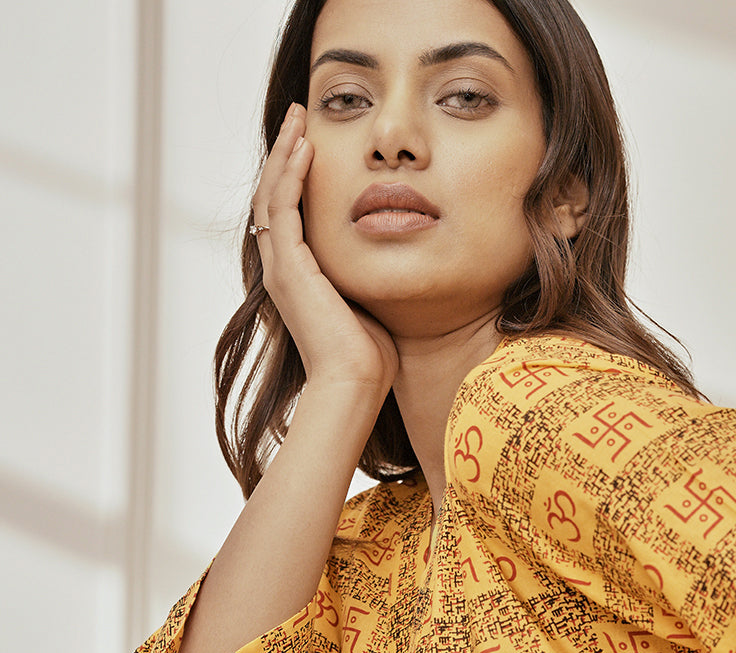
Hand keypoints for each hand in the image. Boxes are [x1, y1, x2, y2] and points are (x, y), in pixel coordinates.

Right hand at [251, 103, 398, 393]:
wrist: (355, 384)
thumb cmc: (370, 357)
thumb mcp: (370, 300)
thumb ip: (368, 273)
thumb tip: (393, 257)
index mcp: (298, 276)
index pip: (289, 212)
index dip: (296, 175)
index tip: (312, 142)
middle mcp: (282, 269)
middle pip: (273, 195)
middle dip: (285, 153)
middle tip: (298, 116)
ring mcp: (281, 268)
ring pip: (272, 195)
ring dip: (284, 154)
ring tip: (298, 119)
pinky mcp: (289, 269)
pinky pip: (283, 210)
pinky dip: (292, 177)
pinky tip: (305, 149)